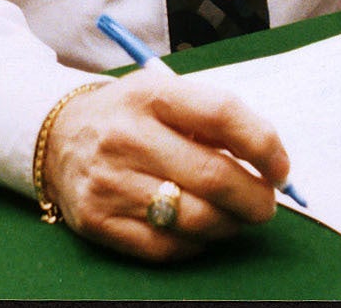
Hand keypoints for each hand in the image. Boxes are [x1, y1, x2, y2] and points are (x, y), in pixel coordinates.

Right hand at [42, 69, 291, 261]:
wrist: (59, 135)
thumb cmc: (133, 116)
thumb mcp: (165, 95)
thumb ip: (215, 120)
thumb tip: (272, 165)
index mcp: (151, 95)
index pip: (222, 115)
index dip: (264, 145)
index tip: (281, 168)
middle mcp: (127, 136)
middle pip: (214, 176)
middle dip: (255, 198)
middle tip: (266, 205)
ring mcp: (110, 182)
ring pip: (195, 218)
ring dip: (230, 224)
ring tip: (235, 217)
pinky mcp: (98, 221)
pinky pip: (167, 246)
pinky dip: (197, 243)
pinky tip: (200, 230)